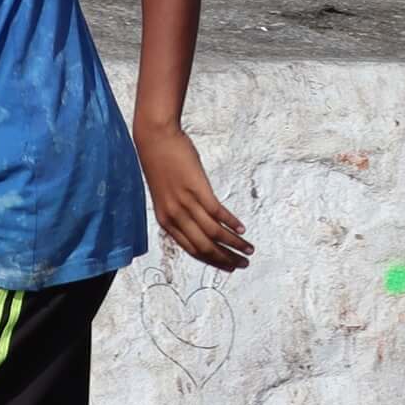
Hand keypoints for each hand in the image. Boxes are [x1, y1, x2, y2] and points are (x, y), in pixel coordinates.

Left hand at [136, 126, 252, 270]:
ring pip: (213, 233)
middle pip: (204, 247)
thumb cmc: (161, 164)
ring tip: (249, 249)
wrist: (155, 138)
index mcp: (166, 221)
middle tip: (243, 264)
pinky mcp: (196, 188)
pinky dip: (231, 223)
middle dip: (226, 258)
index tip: (228, 266)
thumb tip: (199, 224)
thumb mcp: (166, 195)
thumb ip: (180, 212)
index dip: (212, 261)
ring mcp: (185, 203)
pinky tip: (242, 229)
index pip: (192, 250)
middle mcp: (175, 216)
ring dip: (234, 243)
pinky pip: (217, 212)